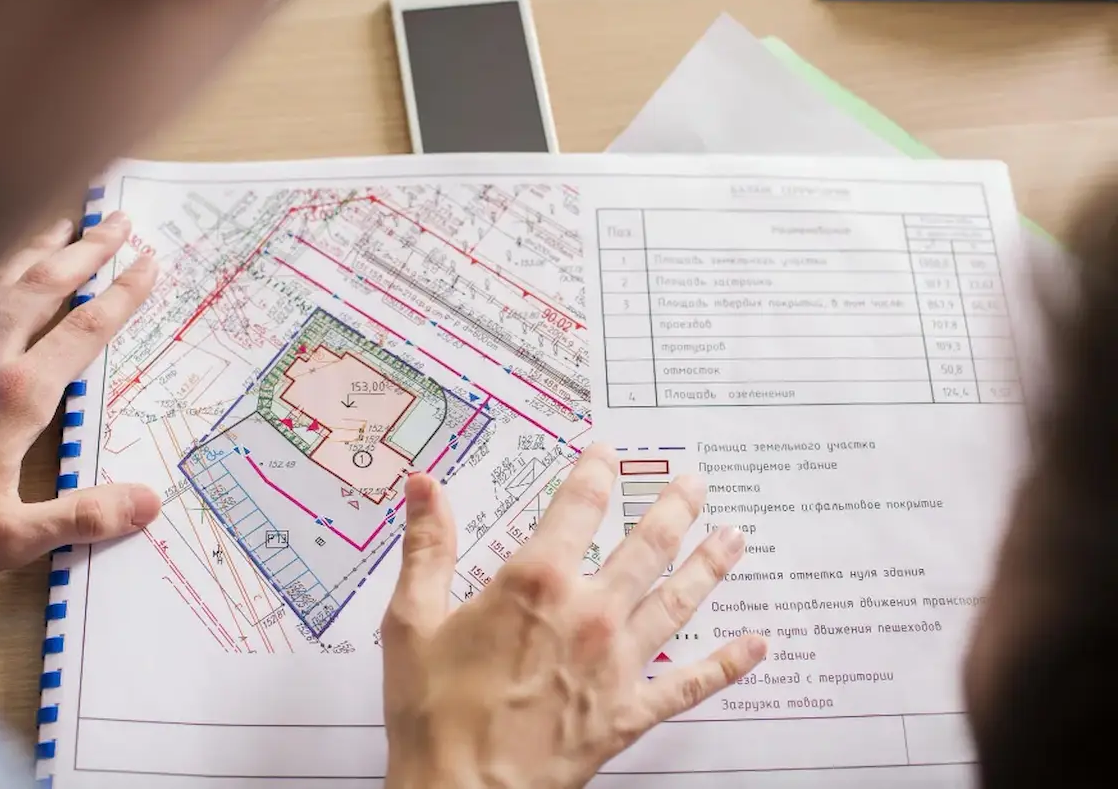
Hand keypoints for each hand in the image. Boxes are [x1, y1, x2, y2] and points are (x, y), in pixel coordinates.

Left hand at [0, 211, 159, 575]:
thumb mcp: (6, 538)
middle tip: (120, 221)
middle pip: (43, 285)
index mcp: (15, 393)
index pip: (84, 329)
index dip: (122, 295)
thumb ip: (79, 517)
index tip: (150, 262)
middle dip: (87, 250)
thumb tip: (149, 502)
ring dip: (35, 246)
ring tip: (63, 222)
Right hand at [381, 444, 765, 788]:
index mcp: (536, 583)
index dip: (595, 472)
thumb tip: (423, 487)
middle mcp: (588, 613)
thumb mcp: (413, 620)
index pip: (577, 506)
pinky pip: (688, 684)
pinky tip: (754, 647)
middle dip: (674, 508)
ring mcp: (616, 664)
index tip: (607, 454)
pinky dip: (725, 665)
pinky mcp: (628, 712)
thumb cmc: (433, 714)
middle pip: (646, 546)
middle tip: (696, 483)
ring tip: (734, 539)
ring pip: (677, 602)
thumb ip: (427, 547)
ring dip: (708, 566)